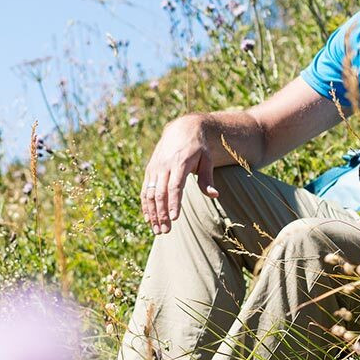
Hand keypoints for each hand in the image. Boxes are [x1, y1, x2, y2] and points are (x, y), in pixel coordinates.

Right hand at [140, 116, 219, 233]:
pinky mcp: (150, 170)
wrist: (182, 128)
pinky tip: (148, 219)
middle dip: (161, 213)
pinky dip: (145, 205)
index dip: (174, 203)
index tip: (174, 218)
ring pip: (149, 194)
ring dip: (152, 213)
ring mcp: (155, 168)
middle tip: (165, 231)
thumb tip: (214, 195)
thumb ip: (207, 178)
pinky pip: (144, 190)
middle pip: (160, 193)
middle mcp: (164, 166)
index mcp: (180, 162)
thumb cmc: (198, 147)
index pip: (175, 186)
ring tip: (157, 230)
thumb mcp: (207, 159)